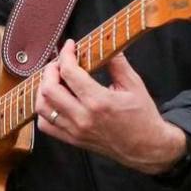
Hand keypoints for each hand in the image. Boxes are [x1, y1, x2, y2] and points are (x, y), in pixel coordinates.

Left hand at [35, 42, 185, 174]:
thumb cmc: (143, 116)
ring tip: (54, 80)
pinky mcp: (73, 140)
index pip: (69, 72)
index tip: (69, 46)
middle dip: (50, 70)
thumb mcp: (134, 85)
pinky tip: (55, 101)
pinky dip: (45, 110)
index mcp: (99, 102)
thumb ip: (117, 63)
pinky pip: (46, 125)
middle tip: (60, 62)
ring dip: (43, 89)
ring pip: (42, 107)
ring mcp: (76, 131)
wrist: (148, 148)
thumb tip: (106, 42)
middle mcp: (84, 117)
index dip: (65, 54)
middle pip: (48, 89)